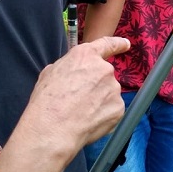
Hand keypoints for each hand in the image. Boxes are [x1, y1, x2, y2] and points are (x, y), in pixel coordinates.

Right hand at [24, 36, 128, 150]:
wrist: (53, 128)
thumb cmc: (47, 100)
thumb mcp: (51, 72)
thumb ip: (70, 67)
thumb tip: (75, 72)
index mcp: (86, 55)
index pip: (107, 44)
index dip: (118, 44)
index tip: (126, 44)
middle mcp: (104, 68)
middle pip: (104, 75)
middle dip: (95, 86)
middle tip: (78, 100)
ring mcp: (114, 89)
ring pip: (108, 94)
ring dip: (99, 101)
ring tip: (81, 113)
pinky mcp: (118, 108)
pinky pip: (112, 110)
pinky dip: (103, 115)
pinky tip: (89, 122)